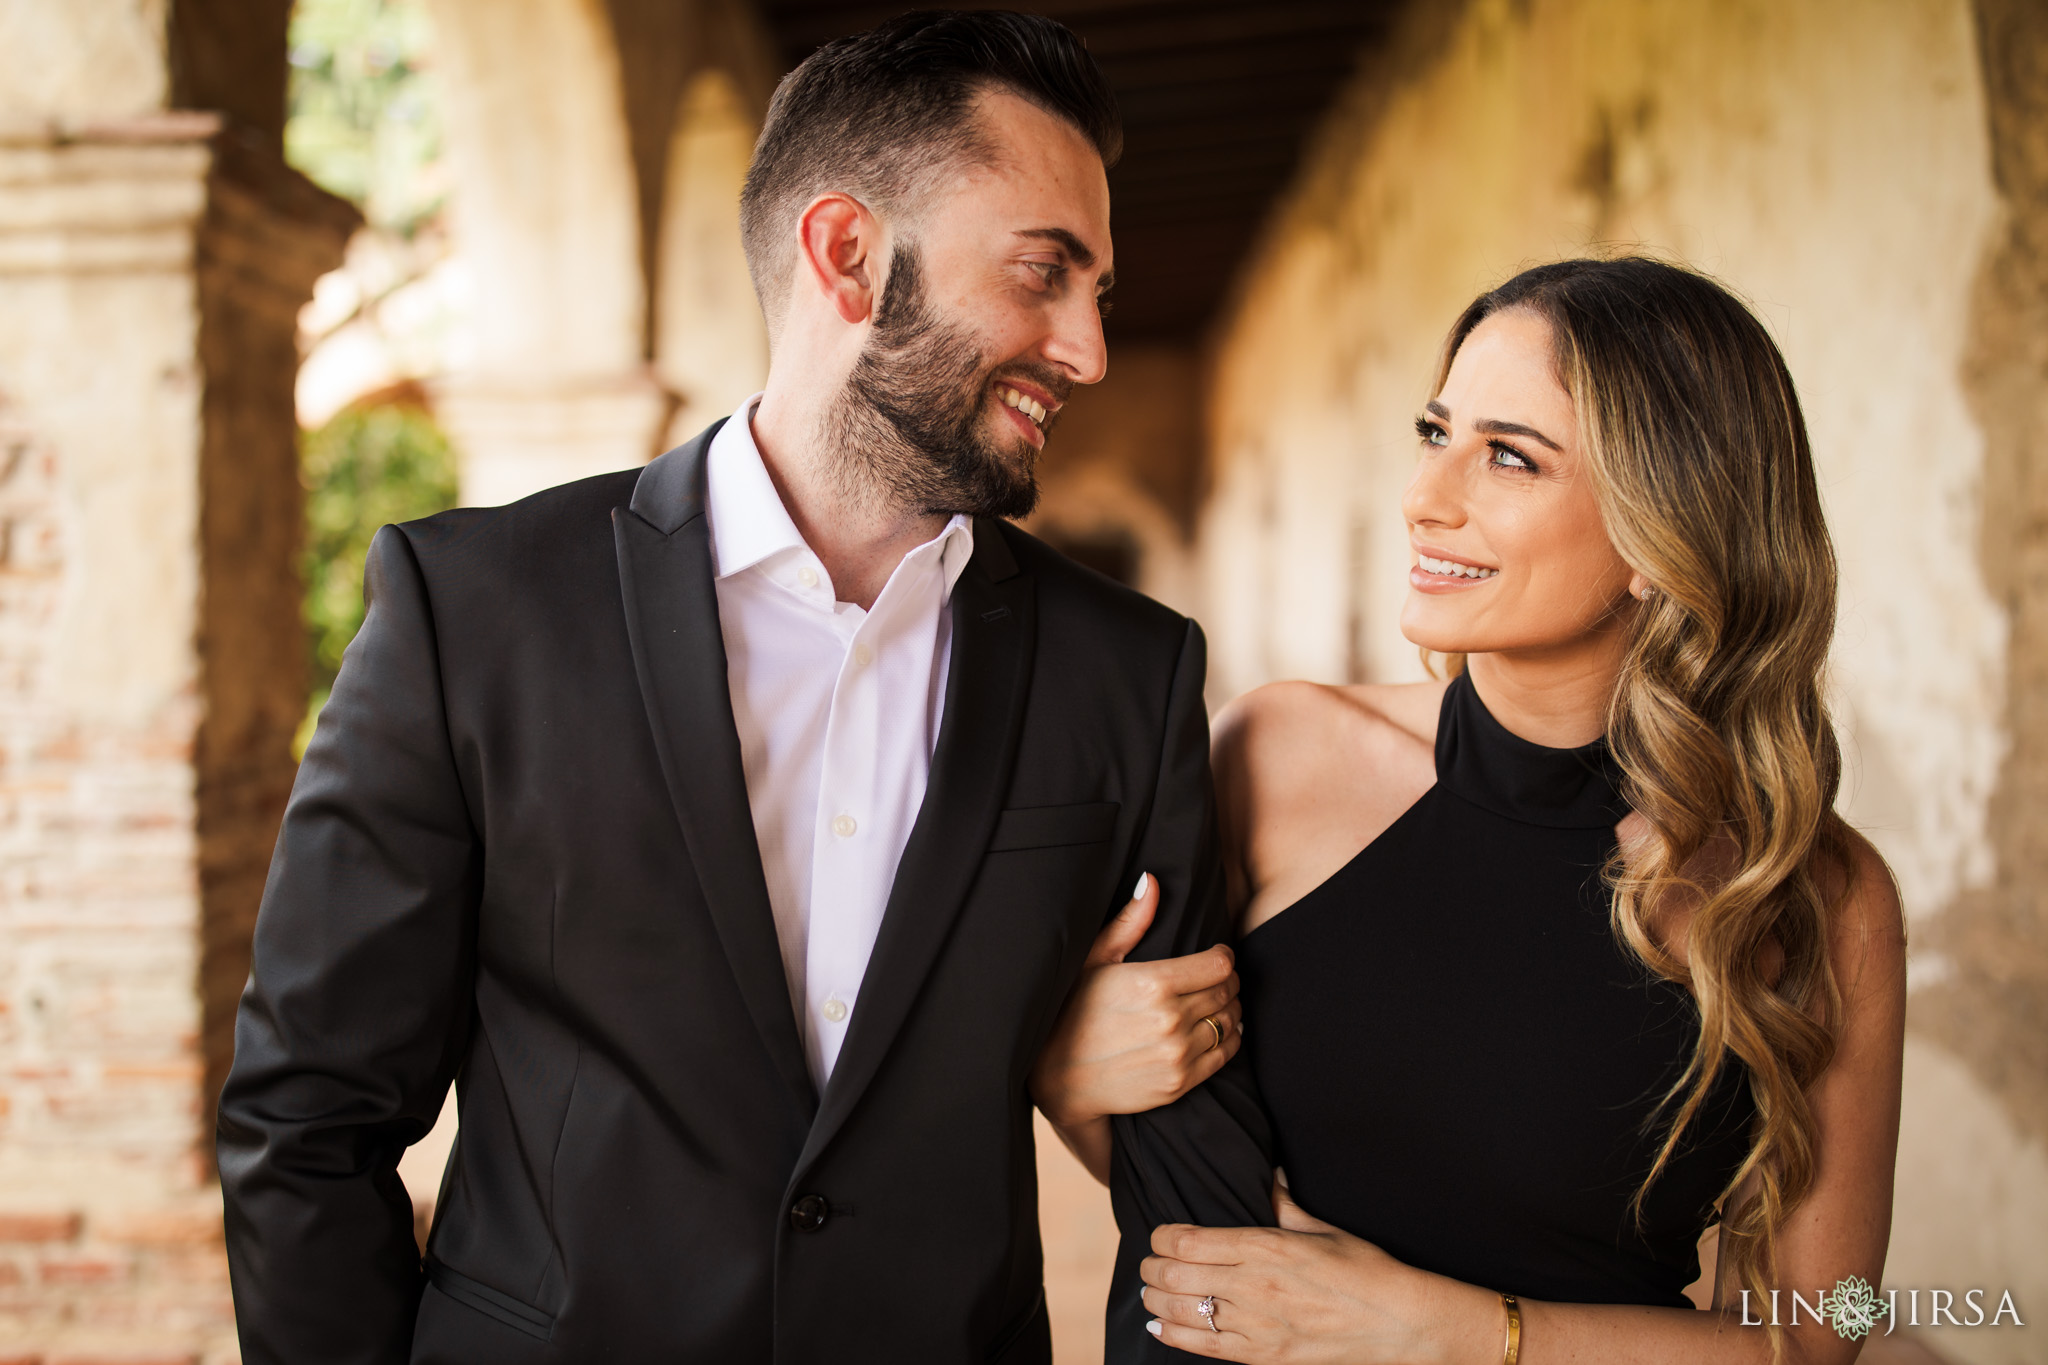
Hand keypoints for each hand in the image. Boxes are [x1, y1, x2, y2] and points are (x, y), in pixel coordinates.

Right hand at [1029, 872, 1241, 1129]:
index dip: (1222, 957)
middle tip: (1218, 978)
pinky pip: (1224, 1055)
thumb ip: (1129, 923)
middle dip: (1228, 981)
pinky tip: (1218, 1030)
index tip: (1216, 956)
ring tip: (1218, 1003)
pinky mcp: (1179, 1084)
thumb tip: (1151, 881)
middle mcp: (1169, 1020)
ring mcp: (1176, 1055)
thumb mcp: (1092, 961)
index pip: (1219, 965)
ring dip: (1230, 1009)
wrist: (1059, 1080)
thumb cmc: (1071, 1011)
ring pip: (1229, 1022)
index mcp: (1152, 983)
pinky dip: (1229, 1039)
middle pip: (1227, 991)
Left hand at [1138, 1173, 1501, 1363]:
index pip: (1188, 1240)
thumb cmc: (1364, 1270)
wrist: (1397, 1322)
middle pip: (1175, 1274)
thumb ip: (1282, 1205)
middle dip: (1153, 1267)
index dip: (1162, 1237)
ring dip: (1157, 1298)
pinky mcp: (1264, 1356)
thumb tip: (1266, 1177)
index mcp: (1265, 1246)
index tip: (1159, 1234)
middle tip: (1149, 1263)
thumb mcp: (1321, 1227)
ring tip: (1152, 1291)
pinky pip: (1204, 1347)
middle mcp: (1253, 1285)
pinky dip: (1174, 1334)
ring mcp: (1256, 1325)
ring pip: (1182, 1311)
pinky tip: (1160, 1324)